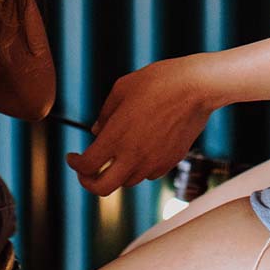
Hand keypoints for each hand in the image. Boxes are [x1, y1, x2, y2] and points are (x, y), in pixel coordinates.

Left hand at [66, 56, 214, 196]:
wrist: (196, 87)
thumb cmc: (158, 81)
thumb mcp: (123, 87)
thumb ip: (105, 112)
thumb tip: (97, 131)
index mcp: (116, 137)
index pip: (87, 165)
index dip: (75, 164)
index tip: (72, 157)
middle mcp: (133, 156)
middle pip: (102, 188)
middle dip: (88, 182)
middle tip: (85, 172)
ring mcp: (153, 162)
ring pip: (126, 182)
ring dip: (116, 172)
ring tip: (115, 154)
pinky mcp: (170, 162)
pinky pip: (148, 174)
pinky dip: (138, 167)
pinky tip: (140, 149)